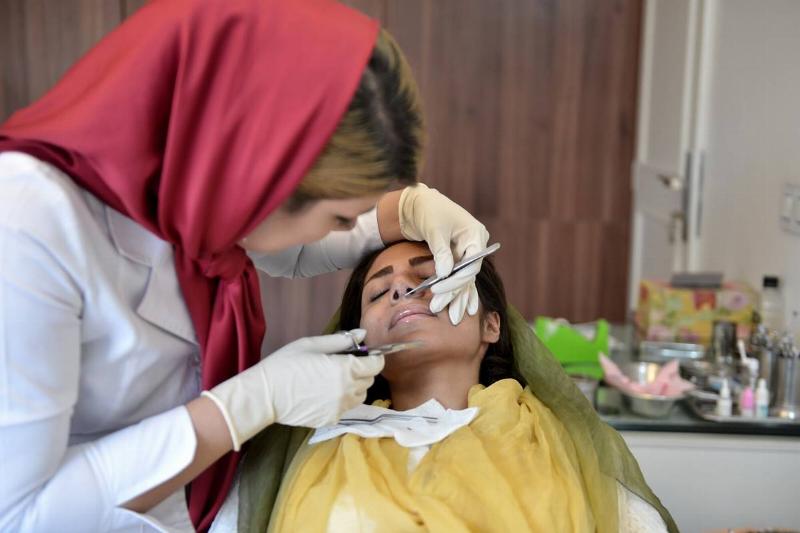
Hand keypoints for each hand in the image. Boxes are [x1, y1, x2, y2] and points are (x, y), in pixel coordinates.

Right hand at [202, 329, 382, 449]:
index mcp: (346, 369)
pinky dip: (341, 400)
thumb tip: (362, 334)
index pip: (376, 365)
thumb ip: (341, 340)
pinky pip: (345, 408)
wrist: (265, 395)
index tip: (366, 354)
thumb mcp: (312, 345)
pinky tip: (323, 393)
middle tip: (343, 364)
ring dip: (354, 387)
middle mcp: (348, 390)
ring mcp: (340, 408)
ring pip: (359, 396)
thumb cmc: (286, 364)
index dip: (374, 358)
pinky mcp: (331, 420)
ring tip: (334, 380)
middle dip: (363, 371)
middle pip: (369, 381)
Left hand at [398, 183, 488, 324]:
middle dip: (454, 293)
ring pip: (464, 279)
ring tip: (450, 316)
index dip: (456, 279)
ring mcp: (467, 252)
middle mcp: (475, 245)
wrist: (418, 204)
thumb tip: (445, 274)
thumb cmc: (428, 210)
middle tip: (438, 308)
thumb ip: (441, 252)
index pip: (471, 263)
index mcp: (475, 234)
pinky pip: (460, 278)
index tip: (438, 289)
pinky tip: (463, 309)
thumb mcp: (434, 229)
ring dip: (456, 297)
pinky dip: (458, 292)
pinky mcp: (457, 258)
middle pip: (468, 274)